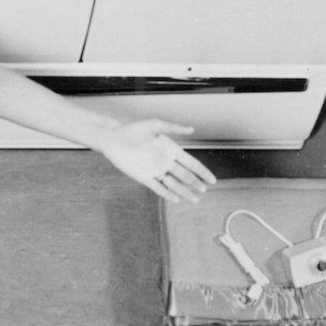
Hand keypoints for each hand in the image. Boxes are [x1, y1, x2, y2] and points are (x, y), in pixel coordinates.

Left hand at [97, 120, 215, 203]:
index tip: (212, 180)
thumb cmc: (133, 130)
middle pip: (184, 175)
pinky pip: (158, 188)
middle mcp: (165, 161)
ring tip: (195, 200)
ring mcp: (155, 171)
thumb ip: (173, 128)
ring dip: (185, 192)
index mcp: (170, 150)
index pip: (191, 163)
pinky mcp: (144, 177)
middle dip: (195, 183)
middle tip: (204, 190)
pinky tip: (177, 199)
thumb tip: (192, 129)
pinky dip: (167, 193)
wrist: (113, 139)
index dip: (202, 172)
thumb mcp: (154, 125)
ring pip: (173, 184)